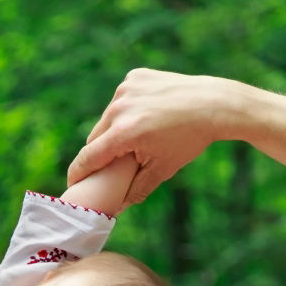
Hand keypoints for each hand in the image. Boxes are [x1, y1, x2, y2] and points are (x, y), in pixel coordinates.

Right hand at [67, 69, 231, 205]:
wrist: (213, 104)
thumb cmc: (188, 140)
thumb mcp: (162, 170)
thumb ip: (135, 190)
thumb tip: (117, 208)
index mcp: (124, 133)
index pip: (88, 158)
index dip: (77, 174)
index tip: (72, 186)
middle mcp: (120, 108)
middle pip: (95, 138)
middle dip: (99, 154)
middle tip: (109, 167)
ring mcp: (126, 89)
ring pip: (107, 119)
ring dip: (112, 132)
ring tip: (133, 139)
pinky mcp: (134, 77)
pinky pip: (120, 101)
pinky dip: (126, 112)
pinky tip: (144, 116)